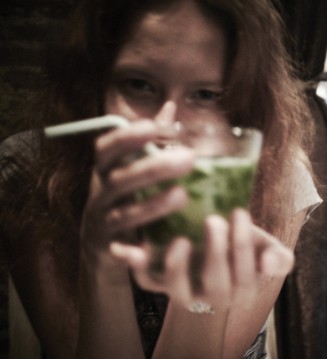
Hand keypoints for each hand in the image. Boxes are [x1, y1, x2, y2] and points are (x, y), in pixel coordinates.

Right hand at [80, 120, 194, 271]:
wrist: (104, 246)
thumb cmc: (127, 197)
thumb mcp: (134, 168)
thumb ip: (153, 141)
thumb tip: (170, 106)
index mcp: (107, 170)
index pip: (107, 148)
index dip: (128, 137)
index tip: (156, 127)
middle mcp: (101, 194)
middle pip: (119, 178)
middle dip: (153, 167)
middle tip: (190, 158)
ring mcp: (104, 222)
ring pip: (123, 213)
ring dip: (152, 205)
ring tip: (183, 195)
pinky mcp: (111, 250)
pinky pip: (123, 250)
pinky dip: (137, 248)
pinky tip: (160, 242)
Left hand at [110, 209, 294, 311]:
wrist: (211, 258)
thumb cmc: (243, 250)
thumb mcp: (265, 251)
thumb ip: (278, 258)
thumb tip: (269, 261)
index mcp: (244, 289)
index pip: (245, 274)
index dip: (242, 246)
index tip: (238, 213)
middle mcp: (215, 297)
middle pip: (216, 283)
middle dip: (216, 253)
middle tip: (214, 221)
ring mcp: (184, 292)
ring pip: (179, 290)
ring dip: (178, 268)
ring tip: (180, 241)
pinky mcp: (159, 284)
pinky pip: (147, 282)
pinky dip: (137, 268)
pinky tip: (132, 249)